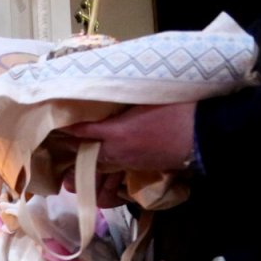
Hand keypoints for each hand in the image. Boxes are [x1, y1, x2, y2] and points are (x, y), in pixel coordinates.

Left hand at [59, 103, 196, 171]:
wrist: (207, 133)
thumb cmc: (180, 109)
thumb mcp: (149, 97)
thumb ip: (124, 99)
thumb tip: (108, 91)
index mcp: (116, 133)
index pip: (82, 131)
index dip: (66, 128)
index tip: (53, 122)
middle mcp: (117, 152)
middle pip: (84, 152)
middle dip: (70, 146)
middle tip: (55, 140)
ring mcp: (129, 163)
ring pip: (99, 163)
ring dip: (85, 157)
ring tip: (72, 151)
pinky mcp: (140, 168)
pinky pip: (115, 167)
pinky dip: (104, 161)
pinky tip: (102, 155)